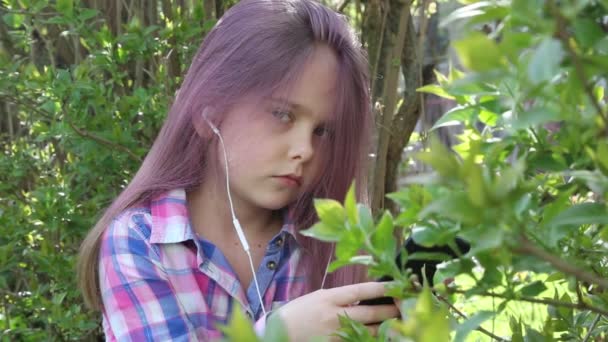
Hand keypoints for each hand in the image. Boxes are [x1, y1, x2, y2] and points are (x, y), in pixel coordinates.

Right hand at [274, 282, 398, 340]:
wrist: (282, 332)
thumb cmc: (299, 311)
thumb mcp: (319, 297)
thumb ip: (340, 297)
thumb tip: (363, 297)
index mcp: (330, 298)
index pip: (361, 290)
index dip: (381, 288)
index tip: (396, 285)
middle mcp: (335, 315)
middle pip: (371, 312)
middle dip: (391, 309)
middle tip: (404, 307)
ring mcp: (337, 334)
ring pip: (370, 330)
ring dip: (386, 326)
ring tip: (398, 322)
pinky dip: (371, 338)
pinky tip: (380, 335)